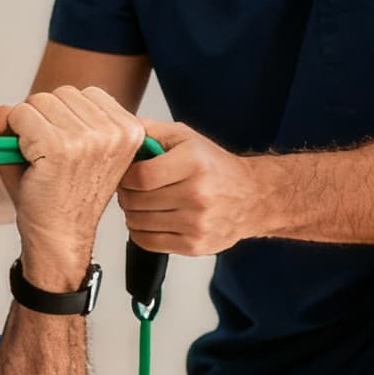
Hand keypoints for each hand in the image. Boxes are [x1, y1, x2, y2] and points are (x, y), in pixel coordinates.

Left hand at [0, 87, 146, 286]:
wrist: (59, 238)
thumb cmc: (62, 197)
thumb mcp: (69, 148)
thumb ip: (42, 116)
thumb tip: (3, 111)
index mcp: (130, 129)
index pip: (84, 93)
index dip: (62, 116)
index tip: (64, 147)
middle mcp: (115, 132)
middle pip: (60, 93)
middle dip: (42, 118)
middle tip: (46, 156)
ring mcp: (89, 139)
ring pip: (38, 101)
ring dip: (25, 127)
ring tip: (38, 161)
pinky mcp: (59, 147)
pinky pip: (20, 116)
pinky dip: (12, 134)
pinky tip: (28, 163)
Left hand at [118, 120, 263, 255]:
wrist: (252, 196)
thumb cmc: (215, 167)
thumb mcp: (186, 137)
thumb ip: (151, 131)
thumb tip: (120, 129)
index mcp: (193, 163)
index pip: (140, 177)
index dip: (125, 178)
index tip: (127, 176)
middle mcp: (197, 194)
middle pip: (136, 201)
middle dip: (127, 194)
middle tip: (134, 189)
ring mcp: (196, 223)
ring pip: (137, 223)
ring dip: (133, 213)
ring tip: (144, 204)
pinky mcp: (194, 245)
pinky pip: (147, 242)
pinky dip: (141, 231)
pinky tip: (152, 220)